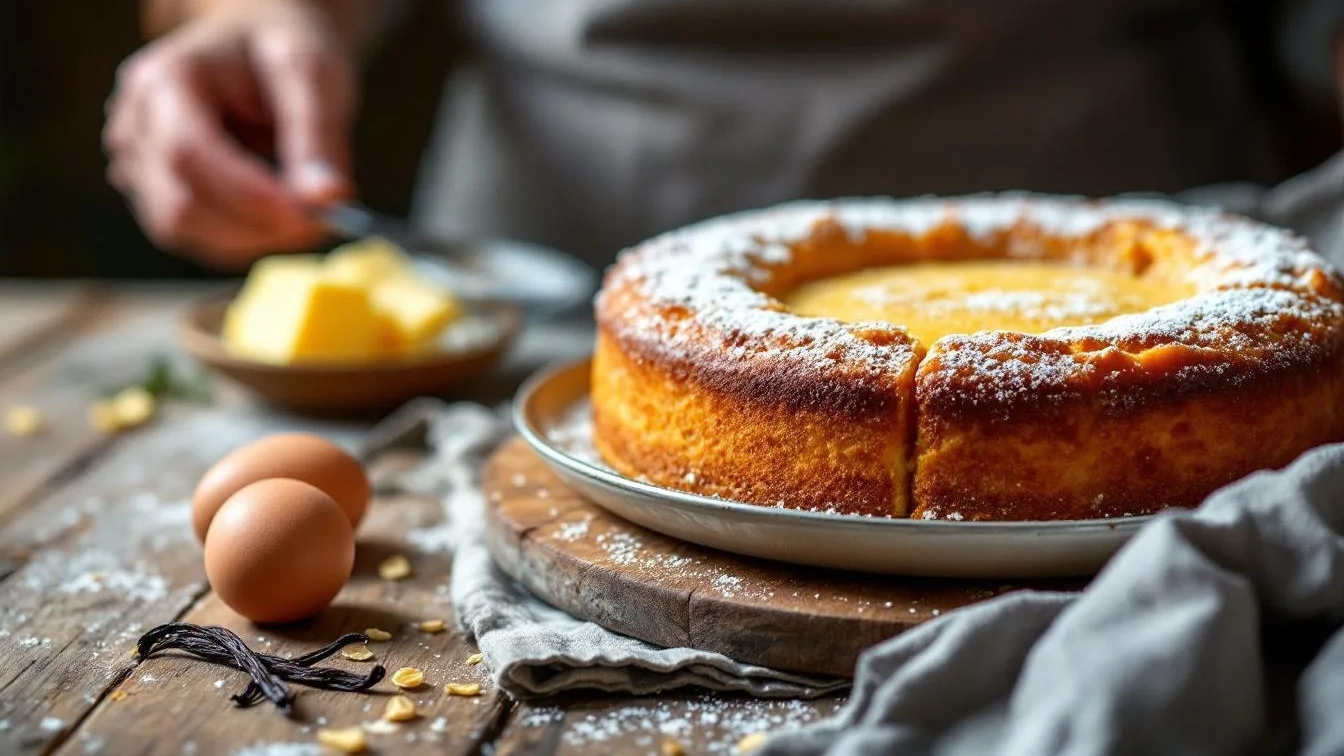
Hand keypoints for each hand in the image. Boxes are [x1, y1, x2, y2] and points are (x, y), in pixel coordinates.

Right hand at [104, 1, 357, 268]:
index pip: (189, 154)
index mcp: (164, 80)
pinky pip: (193, 236)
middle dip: (258, 227)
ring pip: (183, 231)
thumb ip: (319, 134)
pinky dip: (243, 237)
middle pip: (181, 205)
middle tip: (327, 222)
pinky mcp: (151, 193)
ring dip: (253, 237)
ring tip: (306, 211)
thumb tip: (328, 199)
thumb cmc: (281, 51)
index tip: (312, 218)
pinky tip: (279, 213)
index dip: (249, 197)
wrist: (255, 47)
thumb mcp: (313, 72)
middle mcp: (135, 125)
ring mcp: (135, 163)